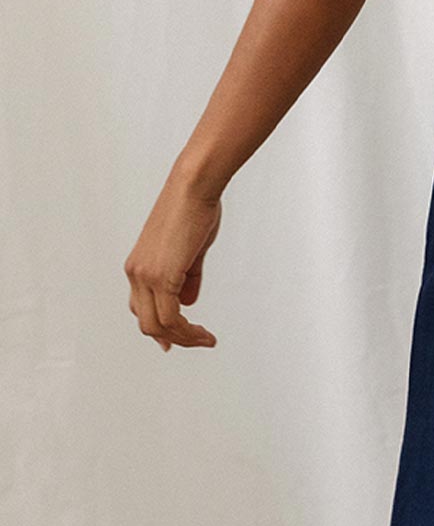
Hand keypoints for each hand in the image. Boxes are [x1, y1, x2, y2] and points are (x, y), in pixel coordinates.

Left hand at [125, 169, 221, 351]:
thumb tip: (188, 302)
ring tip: (205, 339)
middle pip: (146, 323)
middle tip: (196, 340)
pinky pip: (171, 318)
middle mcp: (136, 273)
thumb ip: (187, 276)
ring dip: (183, 338)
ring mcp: (146, 276)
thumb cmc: (195, 207)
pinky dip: (187, 332)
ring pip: (157, 326)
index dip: (158, 327)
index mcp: (138, 265)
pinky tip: (204, 334)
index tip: (175, 338)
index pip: (141, 307)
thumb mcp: (190, 249)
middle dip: (172, 337)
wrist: (194, 185)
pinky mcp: (162, 276)